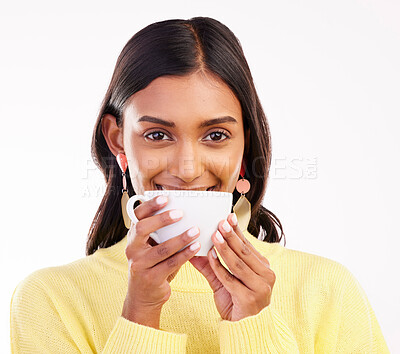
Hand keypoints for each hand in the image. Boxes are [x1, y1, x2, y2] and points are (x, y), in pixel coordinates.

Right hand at [122, 195, 200, 328]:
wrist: (143, 297)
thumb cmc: (152, 265)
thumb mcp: (151, 247)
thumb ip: (159, 233)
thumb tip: (183, 213)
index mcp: (132, 238)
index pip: (136, 216)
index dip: (150, 205)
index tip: (166, 197)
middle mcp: (132, 249)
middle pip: (142, 229)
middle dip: (162, 219)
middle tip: (180, 213)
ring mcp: (139, 265)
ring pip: (161, 249)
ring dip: (180, 238)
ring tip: (195, 230)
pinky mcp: (151, 278)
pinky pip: (171, 264)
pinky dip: (185, 254)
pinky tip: (196, 247)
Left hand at [190, 213, 274, 321]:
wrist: (245, 328)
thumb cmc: (237, 302)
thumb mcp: (223, 281)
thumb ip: (211, 266)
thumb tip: (193, 252)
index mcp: (263, 267)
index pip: (248, 245)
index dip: (238, 230)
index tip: (229, 217)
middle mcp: (265, 275)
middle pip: (244, 251)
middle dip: (231, 235)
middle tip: (220, 223)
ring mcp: (259, 287)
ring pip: (238, 263)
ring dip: (225, 248)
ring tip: (214, 235)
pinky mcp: (249, 298)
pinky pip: (230, 279)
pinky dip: (219, 267)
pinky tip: (210, 256)